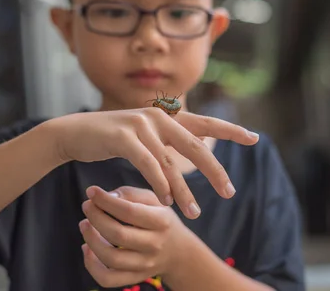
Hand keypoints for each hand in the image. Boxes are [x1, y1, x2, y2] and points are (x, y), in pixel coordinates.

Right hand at [48, 108, 258, 217]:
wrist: (75, 134)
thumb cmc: (112, 140)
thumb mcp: (145, 138)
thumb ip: (168, 143)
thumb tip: (193, 156)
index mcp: (167, 117)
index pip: (206, 124)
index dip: (231, 130)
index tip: (254, 138)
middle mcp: (159, 117)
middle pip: (196, 146)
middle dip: (215, 171)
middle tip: (230, 192)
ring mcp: (141, 124)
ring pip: (171, 162)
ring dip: (184, 191)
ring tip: (195, 213)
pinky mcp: (124, 136)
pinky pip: (148, 164)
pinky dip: (159, 185)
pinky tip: (167, 202)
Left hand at [80, 186, 192, 287]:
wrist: (179, 252)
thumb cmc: (162, 220)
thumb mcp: (155, 201)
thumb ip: (131, 194)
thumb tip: (107, 196)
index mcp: (161, 221)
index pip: (129, 211)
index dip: (106, 201)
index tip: (91, 191)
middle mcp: (154, 244)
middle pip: (118, 234)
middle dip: (96, 218)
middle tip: (87, 206)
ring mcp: (144, 264)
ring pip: (111, 258)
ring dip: (91, 240)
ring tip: (85, 225)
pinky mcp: (135, 277)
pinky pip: (108, 278)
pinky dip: (91, 265)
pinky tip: (87, 249)